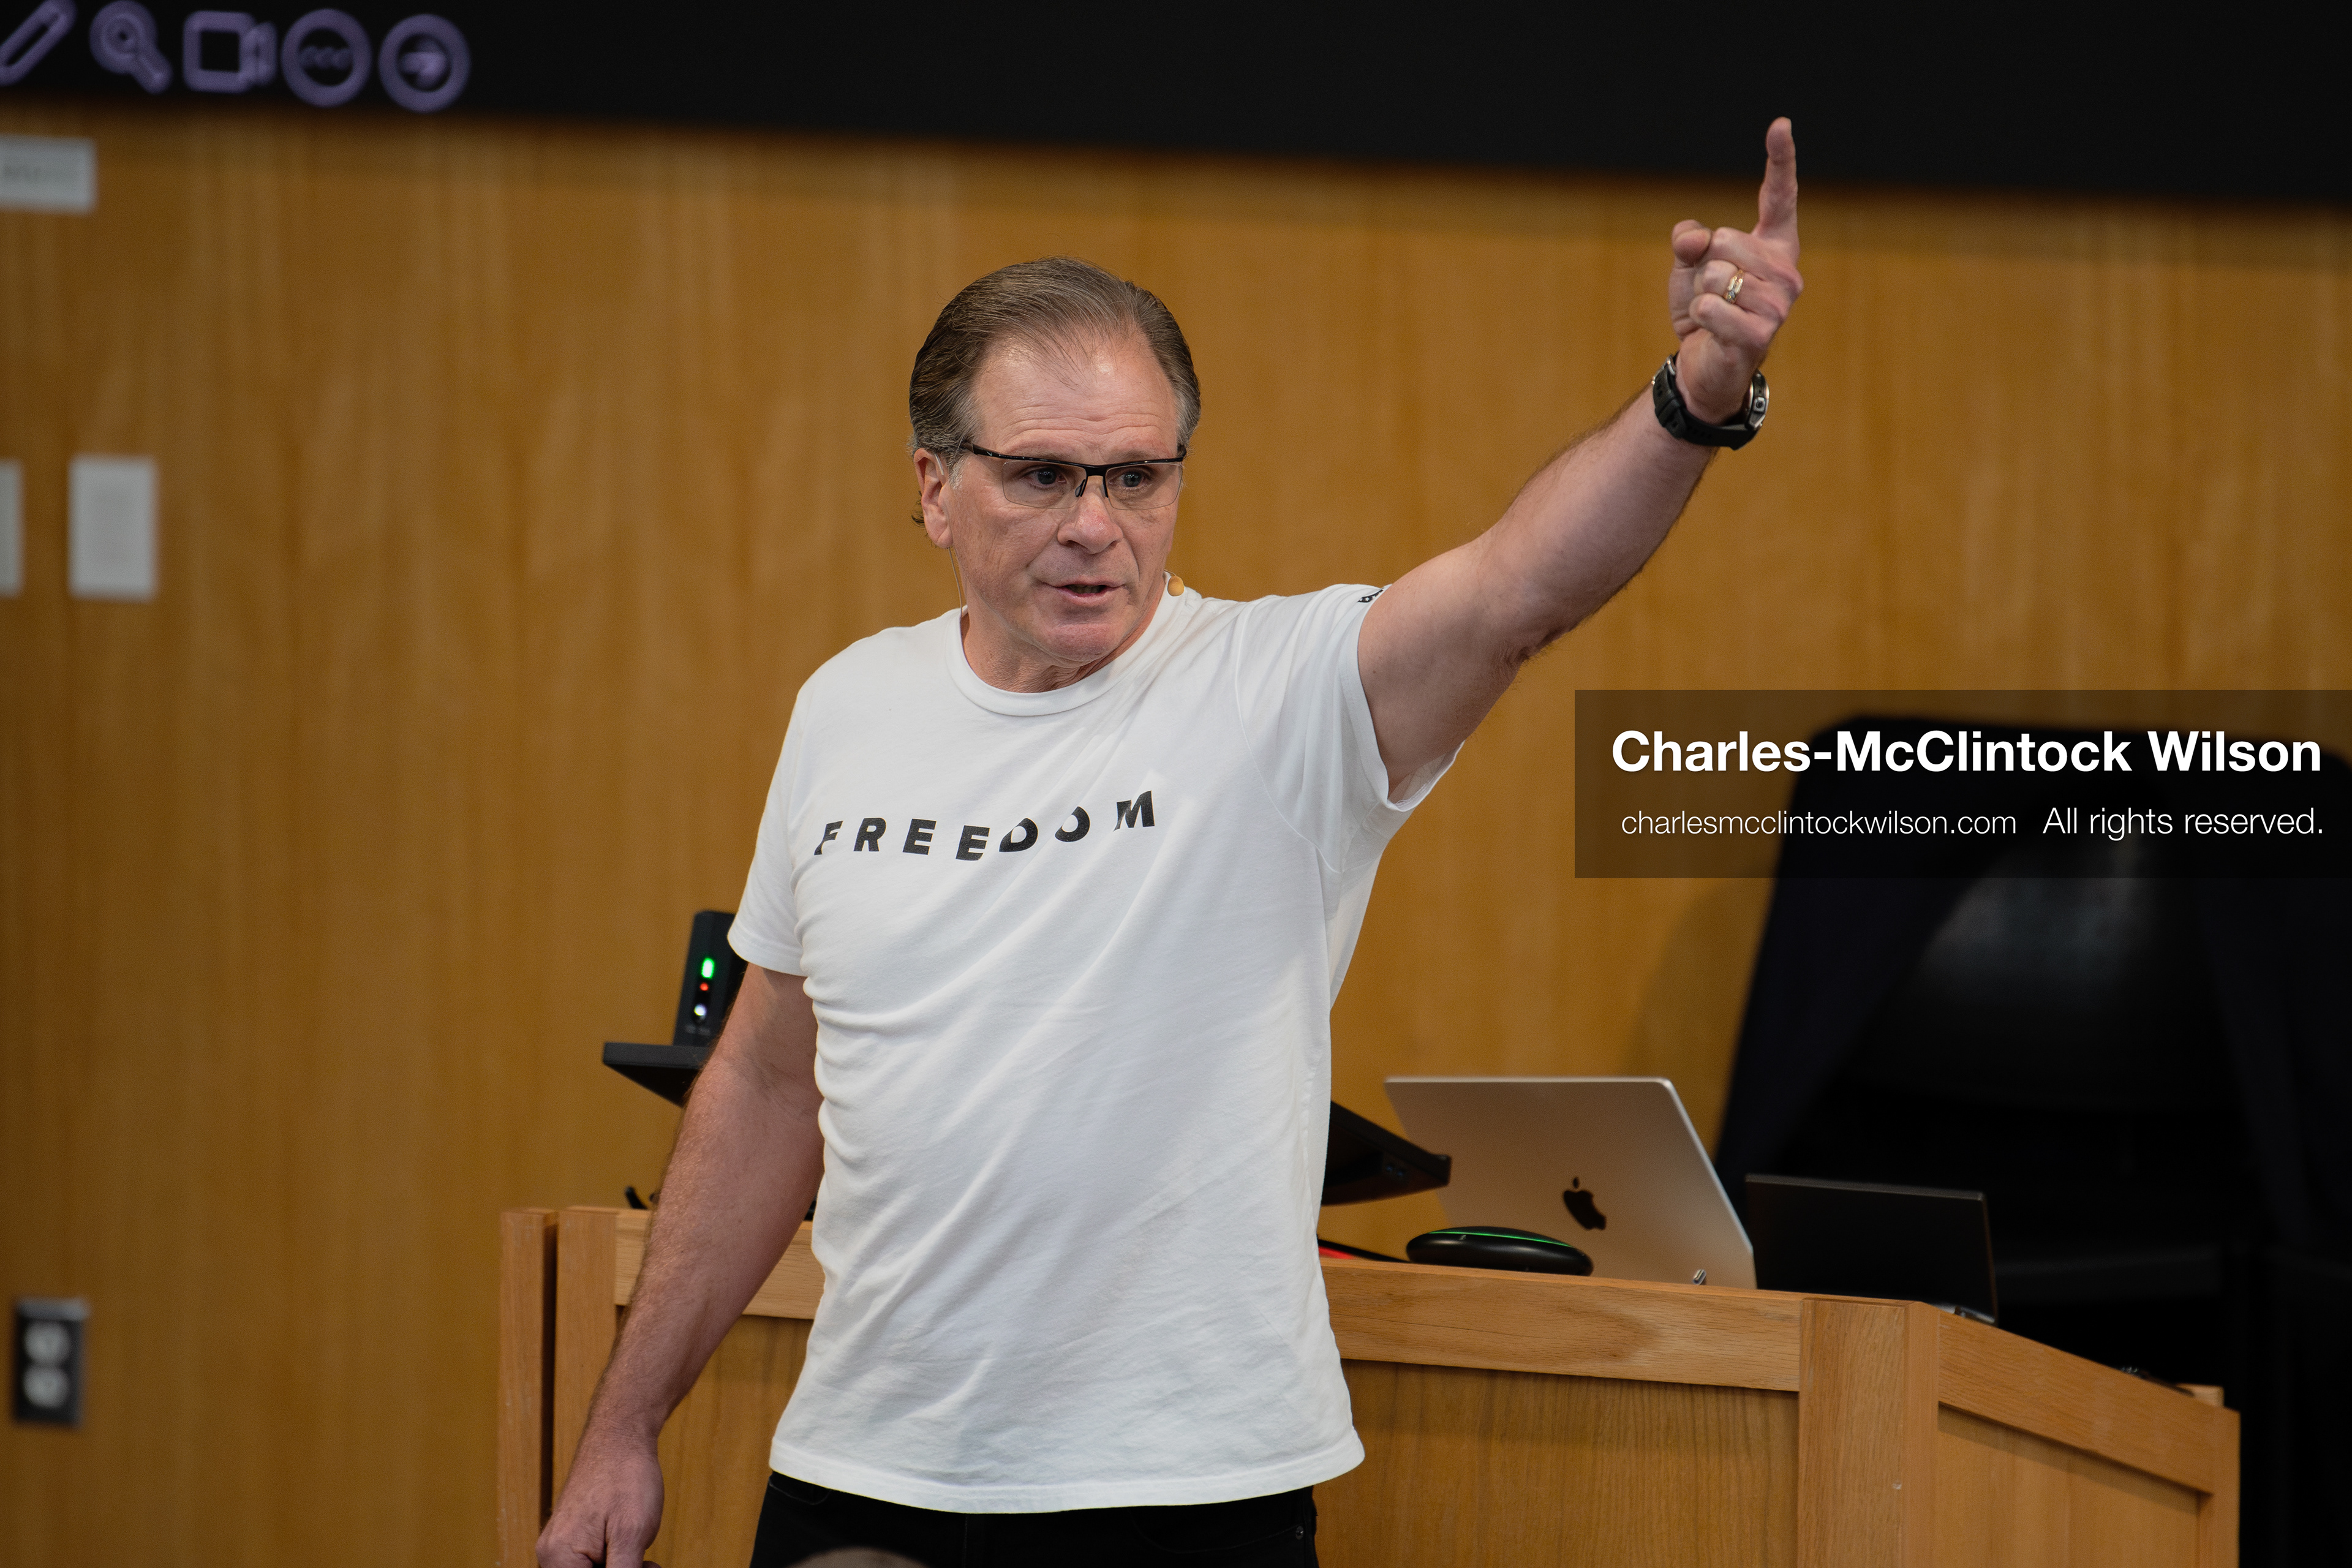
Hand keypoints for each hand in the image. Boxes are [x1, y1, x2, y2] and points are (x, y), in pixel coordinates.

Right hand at [537, 1436, 664, 1567]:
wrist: (621, 1434)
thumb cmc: (626, 1477)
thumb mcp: (632, 1536)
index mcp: (558, 1560)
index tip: (641, 1566)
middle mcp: (551, 1555)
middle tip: (650, 1565)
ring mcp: (560, 1545)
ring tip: (645, 1557)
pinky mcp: (572, 1537)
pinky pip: (590, 1563)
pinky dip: (615, 1562)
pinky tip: (633, 1549)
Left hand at [1667, 118, 1801, 423]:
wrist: (1704, 363)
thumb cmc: (1704, 308)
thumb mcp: (1689, 265)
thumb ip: (1689, 240)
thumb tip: (1694, 237)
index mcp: (1774, 245)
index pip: (1779, 196)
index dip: (1779, 159)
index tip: (1780, 124)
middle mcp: (1786, 271)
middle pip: (1727, 238)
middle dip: (1704, 264)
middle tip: (1713, 292)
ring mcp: (1778, 305)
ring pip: (1716, 273)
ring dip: (1701, 293)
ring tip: (1714, 313)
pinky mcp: (1760, 334)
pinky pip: (1710, 305)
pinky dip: (1698, 315)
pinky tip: (1710, 330)